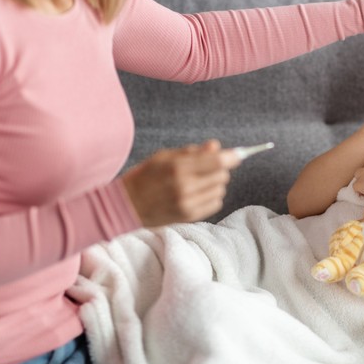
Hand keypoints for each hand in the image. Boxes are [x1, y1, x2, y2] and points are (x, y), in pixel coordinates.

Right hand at [121, 139, 241, 226]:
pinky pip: (216, 204)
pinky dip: (212, 196)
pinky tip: (197, 193)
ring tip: (197, 182)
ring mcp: (188, 205)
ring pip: (221, 190)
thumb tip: (217, 147)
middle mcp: (185, 188)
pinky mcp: (189, 217)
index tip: (237, 154)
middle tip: (205, 168)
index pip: (217, 162)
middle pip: (222, 176)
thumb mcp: (164, 156)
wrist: (127, 205)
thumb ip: (192, 151)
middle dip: (219, 169)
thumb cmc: (145, 176)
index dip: (232, 157)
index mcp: (178, 168)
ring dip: (215, 184)